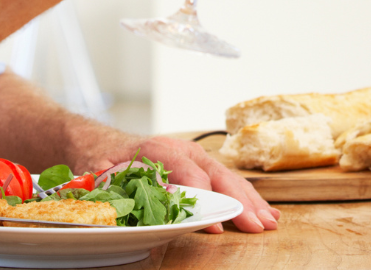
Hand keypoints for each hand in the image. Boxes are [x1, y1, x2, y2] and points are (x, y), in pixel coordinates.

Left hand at [91, 136, 278, 233]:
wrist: (108, 146)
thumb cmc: (106, 162)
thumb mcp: (102, 173)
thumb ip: (116, 185)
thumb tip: (131, 202)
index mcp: (158, 149)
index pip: (187, 171)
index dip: (202, 198)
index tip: (212, 223)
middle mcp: (183, 151)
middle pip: (217, 175)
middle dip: (238, 202)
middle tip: (254, 224)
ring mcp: (197, 160)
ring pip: (229, 179)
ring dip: (251, 202)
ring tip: (268, 222)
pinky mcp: (205, 169)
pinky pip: (230, 183)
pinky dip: (249, 199)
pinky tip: (267, 212)